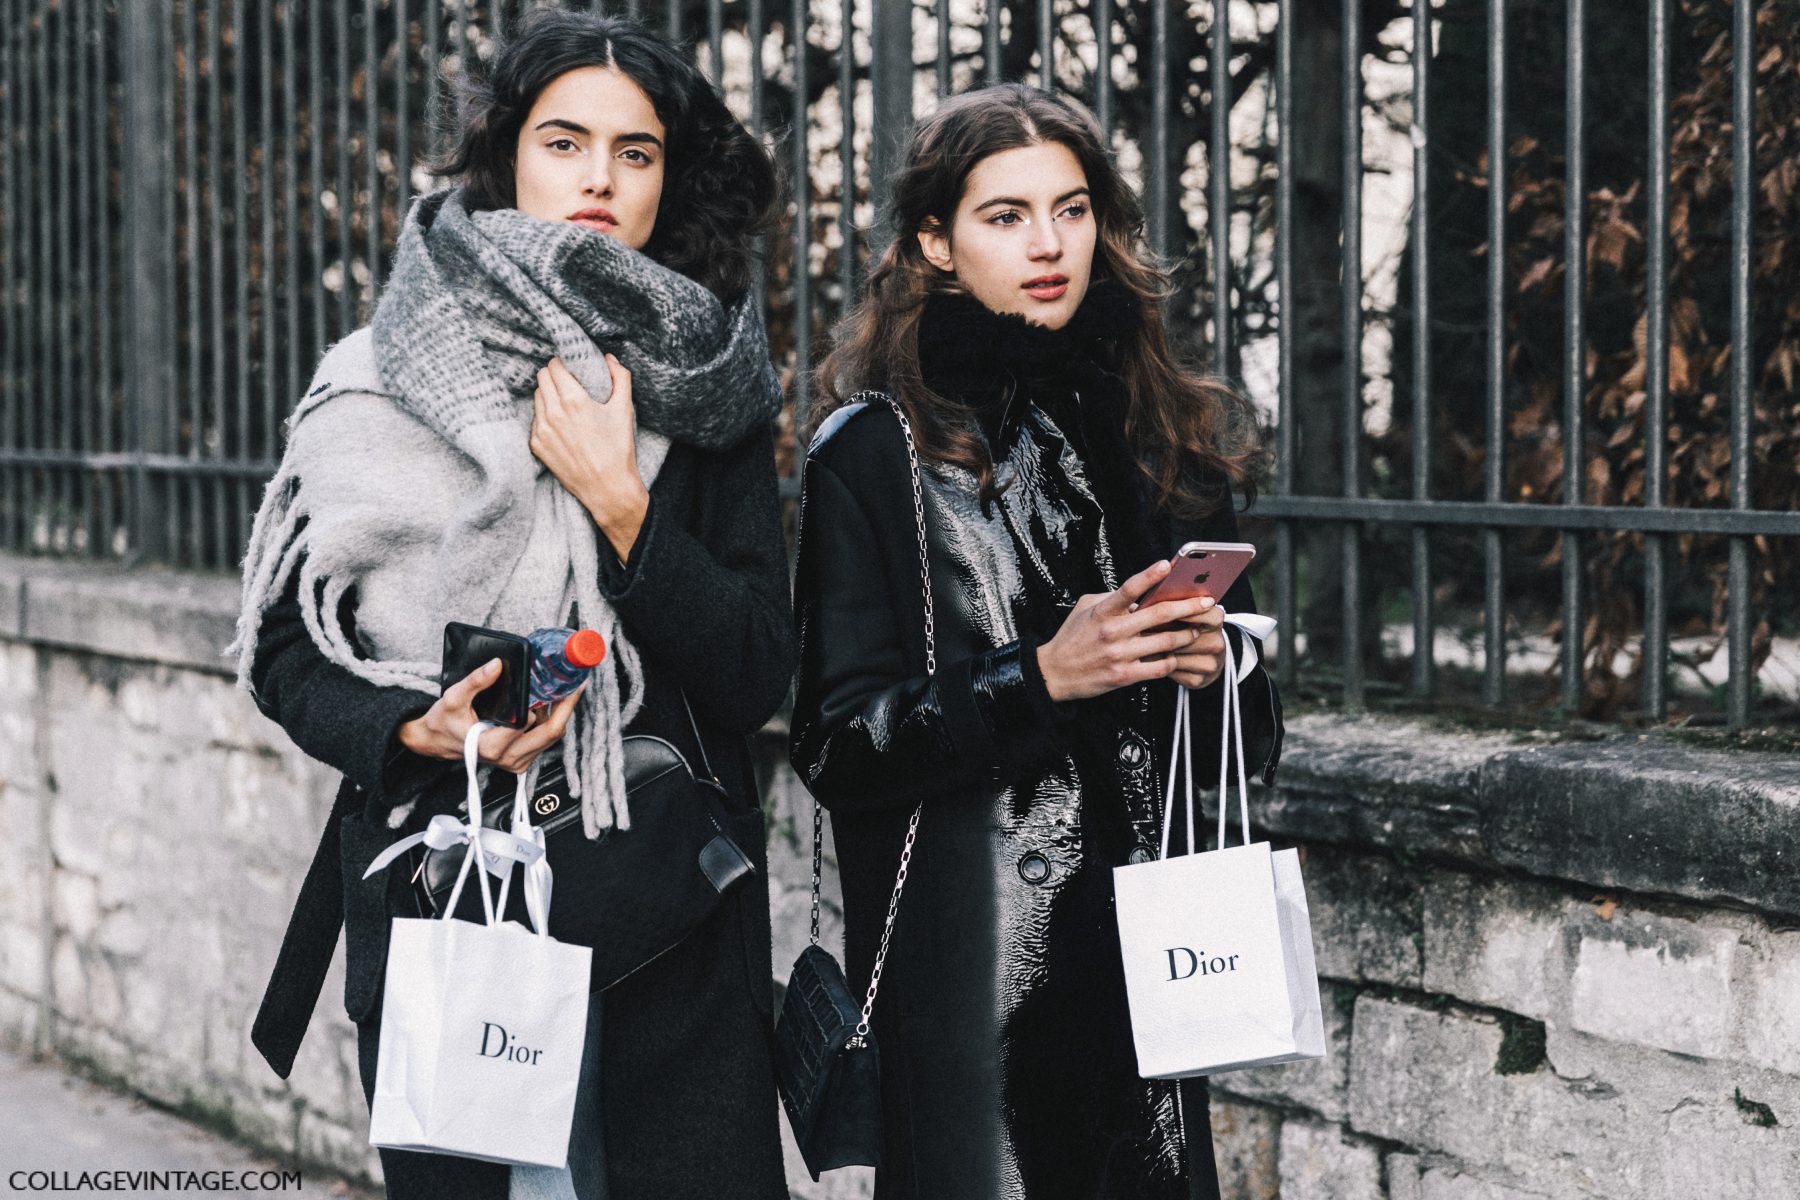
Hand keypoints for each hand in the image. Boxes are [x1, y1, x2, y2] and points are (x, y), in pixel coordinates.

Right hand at [396, 658, 584, 773]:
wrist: (436, 742)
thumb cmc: (443, 722)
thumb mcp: (453, 698)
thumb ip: (475, 681)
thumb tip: (497, 664)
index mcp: (492, 745)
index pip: (530, 723)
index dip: (549, 704)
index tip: (561, 684)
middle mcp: (507, 758)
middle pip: (550, 734)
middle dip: (566, 708)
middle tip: (575, 685)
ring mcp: (515, 762)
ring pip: (550, 738)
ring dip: (559, 715)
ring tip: (564, 690)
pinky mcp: (519, 761)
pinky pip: (543, 741)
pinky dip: (549, 723)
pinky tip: (550, 704)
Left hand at [530, 354, 648, 559]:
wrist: (607, 488)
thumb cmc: (618, 450)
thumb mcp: (624, 410)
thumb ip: (620, 377)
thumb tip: (609, 358)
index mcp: (573, 400)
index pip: (554, 366)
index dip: (563, 363)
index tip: (571, 368)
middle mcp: (553, 413)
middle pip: (541, 377)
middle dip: (554, 376)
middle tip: (568, 382)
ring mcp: (541, 430)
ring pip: (536, 397)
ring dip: (548, 394)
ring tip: (565, 403)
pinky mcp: (537, 445)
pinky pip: (535, 419)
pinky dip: (545, 415)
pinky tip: (562, 424)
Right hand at [1035, 560, 1222, 701]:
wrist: (1054, 673)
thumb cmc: (1071, 638)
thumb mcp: (1084, 608)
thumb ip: (1111, 598)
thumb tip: (1139, 593)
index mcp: (1102, 611)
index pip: (1129, 588)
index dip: (1150, 575)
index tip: (1168, 565)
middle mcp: (1112, 631)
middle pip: (1159, 615)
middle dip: (1189, 607)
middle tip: (1207, 602)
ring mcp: (1119, 654)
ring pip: (1166, 642)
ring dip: (1186, 635)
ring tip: (1196, 630)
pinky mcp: (1125, 675)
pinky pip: (1159, 667)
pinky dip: (1172, 660)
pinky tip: (1176, 655)